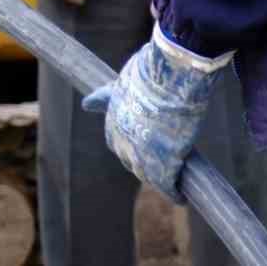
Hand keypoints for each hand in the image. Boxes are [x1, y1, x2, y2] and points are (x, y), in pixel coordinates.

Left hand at [81, 26, 230, 202]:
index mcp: (112, 117)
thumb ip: (107, 97)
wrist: (171, 74)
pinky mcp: (163, 163)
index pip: (116, 141)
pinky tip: (180, 197)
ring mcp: (141, 153)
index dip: (130, 144)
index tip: (142, 146)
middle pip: (130, 160)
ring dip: (158, 179)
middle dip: (142, 162)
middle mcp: (122, 138)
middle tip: (159, 165)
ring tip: (170, 183)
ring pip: (147, 174)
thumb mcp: (123, 81)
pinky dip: (173, 192)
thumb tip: (86, 105)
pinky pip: (166, 185)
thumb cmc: (153, 70)